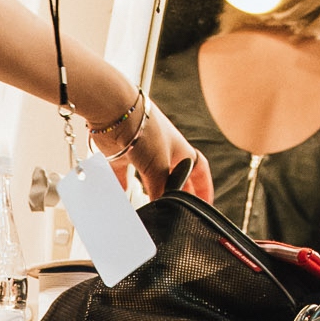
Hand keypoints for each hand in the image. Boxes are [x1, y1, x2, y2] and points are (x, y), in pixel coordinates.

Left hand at [91, 83, 207, 201]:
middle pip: (174, 175)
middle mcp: (163, 149)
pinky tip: (120, 196)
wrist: (114, 110)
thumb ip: (160, 190)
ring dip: (150, 189)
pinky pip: (122, 173)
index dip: (204, 187)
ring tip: (151, 207)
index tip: (205, 204)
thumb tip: (159, 210)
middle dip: (177, 193)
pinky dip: (121, 185)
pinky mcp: (120, 152)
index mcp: (180, 150)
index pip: (199, 170)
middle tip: (177, 211)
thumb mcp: (158, 166)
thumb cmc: (144, 130)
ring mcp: (141, 150)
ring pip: (149, 175)